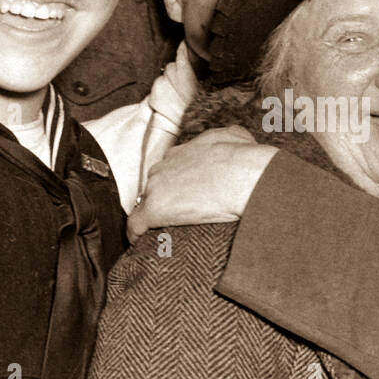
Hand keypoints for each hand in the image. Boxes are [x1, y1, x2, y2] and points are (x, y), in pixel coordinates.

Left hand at [128, 127, 276, 241]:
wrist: (243, 175)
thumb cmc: (243, 158)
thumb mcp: (236, 136)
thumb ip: (226, 138)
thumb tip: (233, 140)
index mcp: (181, 152)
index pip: (169, 169)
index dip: (175, 184)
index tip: (184, 193)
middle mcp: (164, 166)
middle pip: (155, 186)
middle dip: (165, 198)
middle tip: (180, 213)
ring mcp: (156, 187)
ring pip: (146, 203)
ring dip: (153, 215)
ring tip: (164, 231)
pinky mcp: (154, 209)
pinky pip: (136, 224)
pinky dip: (136, 233)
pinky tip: (139, 241)